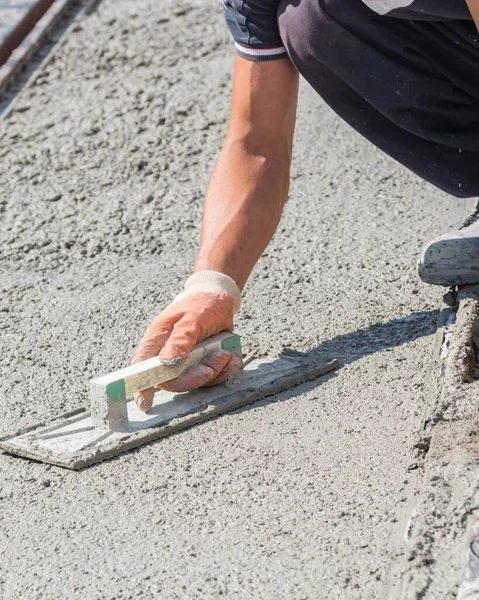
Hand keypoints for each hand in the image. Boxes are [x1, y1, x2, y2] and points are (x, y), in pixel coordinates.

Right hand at [132, 291, 241, 410]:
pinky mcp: (200, 364)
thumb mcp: (192, 319)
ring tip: (225, 354)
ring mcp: (185, 361)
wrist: (220, 298)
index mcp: (158, 341)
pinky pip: (210, 378)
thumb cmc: (201, 305)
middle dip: (194, 378)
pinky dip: (223, 371)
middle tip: (212, 365)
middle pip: (172, 381)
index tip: (145, 404)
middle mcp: (168, 354)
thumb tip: (166, 363)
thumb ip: (180, 340)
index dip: (142, 386)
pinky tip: (231, 358)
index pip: (143, 367)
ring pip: (194, 381)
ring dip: (213, 372)